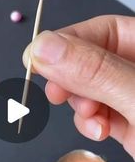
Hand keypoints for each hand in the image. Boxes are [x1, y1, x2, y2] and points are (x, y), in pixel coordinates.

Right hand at [23, 15, 134, 158]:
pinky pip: (97, 113)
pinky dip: (90, 123)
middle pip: (90, 59)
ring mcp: (131, 94)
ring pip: (89, 89)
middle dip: (72, 79)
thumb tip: (42, 48)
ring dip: (80, 105)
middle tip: (57, 93)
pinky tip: (99, 132)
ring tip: (91, 119)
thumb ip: (94, 72)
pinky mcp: (128, 120)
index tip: (36, 59)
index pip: (102, 29)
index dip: (67, 41)